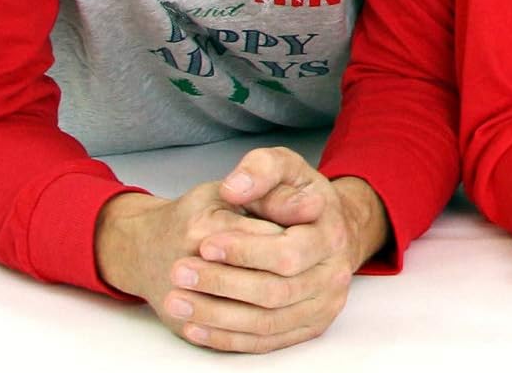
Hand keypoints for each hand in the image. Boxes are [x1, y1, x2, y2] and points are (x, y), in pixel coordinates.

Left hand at [100, 147, 389, 352]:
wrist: (322, 229)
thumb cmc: (296, 196)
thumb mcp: (284, 168)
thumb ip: (261, 170)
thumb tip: (235, 188)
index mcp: (331, 232)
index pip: (288, 252)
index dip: (245, 251)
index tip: (205, 243)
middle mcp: (335, 273)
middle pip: (275, 293)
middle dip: (222, 283)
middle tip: (179, 273)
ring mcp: (324, 304)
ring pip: (266, 323)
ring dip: (216, 315)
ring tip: (176, 301)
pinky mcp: (309, 327)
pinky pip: (265, 342)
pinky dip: (226, 338)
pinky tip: (195, 325)